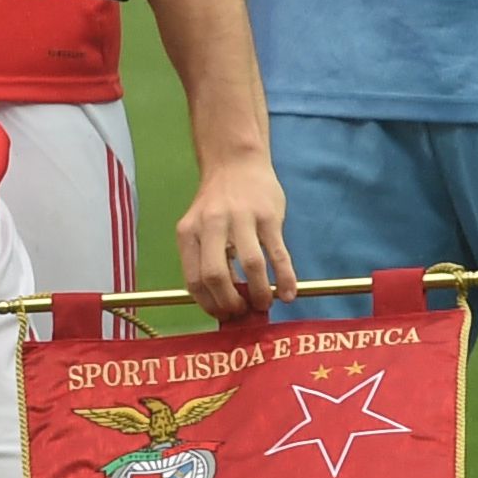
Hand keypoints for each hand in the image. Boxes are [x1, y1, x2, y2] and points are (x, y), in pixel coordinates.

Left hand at [176, 155, 295, 319]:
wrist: (236, 162)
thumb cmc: (218, 202)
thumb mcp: (199, 227)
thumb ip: (206, 258)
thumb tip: (221, 302)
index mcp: (189, 232)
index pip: (194, 279)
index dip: (209, 304)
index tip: (222, 315)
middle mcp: (212, 225)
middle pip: (217, 275)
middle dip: (231, 303)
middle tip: (243, 313)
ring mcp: (242, 219)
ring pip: (251, 266)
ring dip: (259, 293)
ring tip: (264, 305)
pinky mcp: (269, 217)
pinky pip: (278, 254)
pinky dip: (285, 278)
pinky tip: (289, 294)